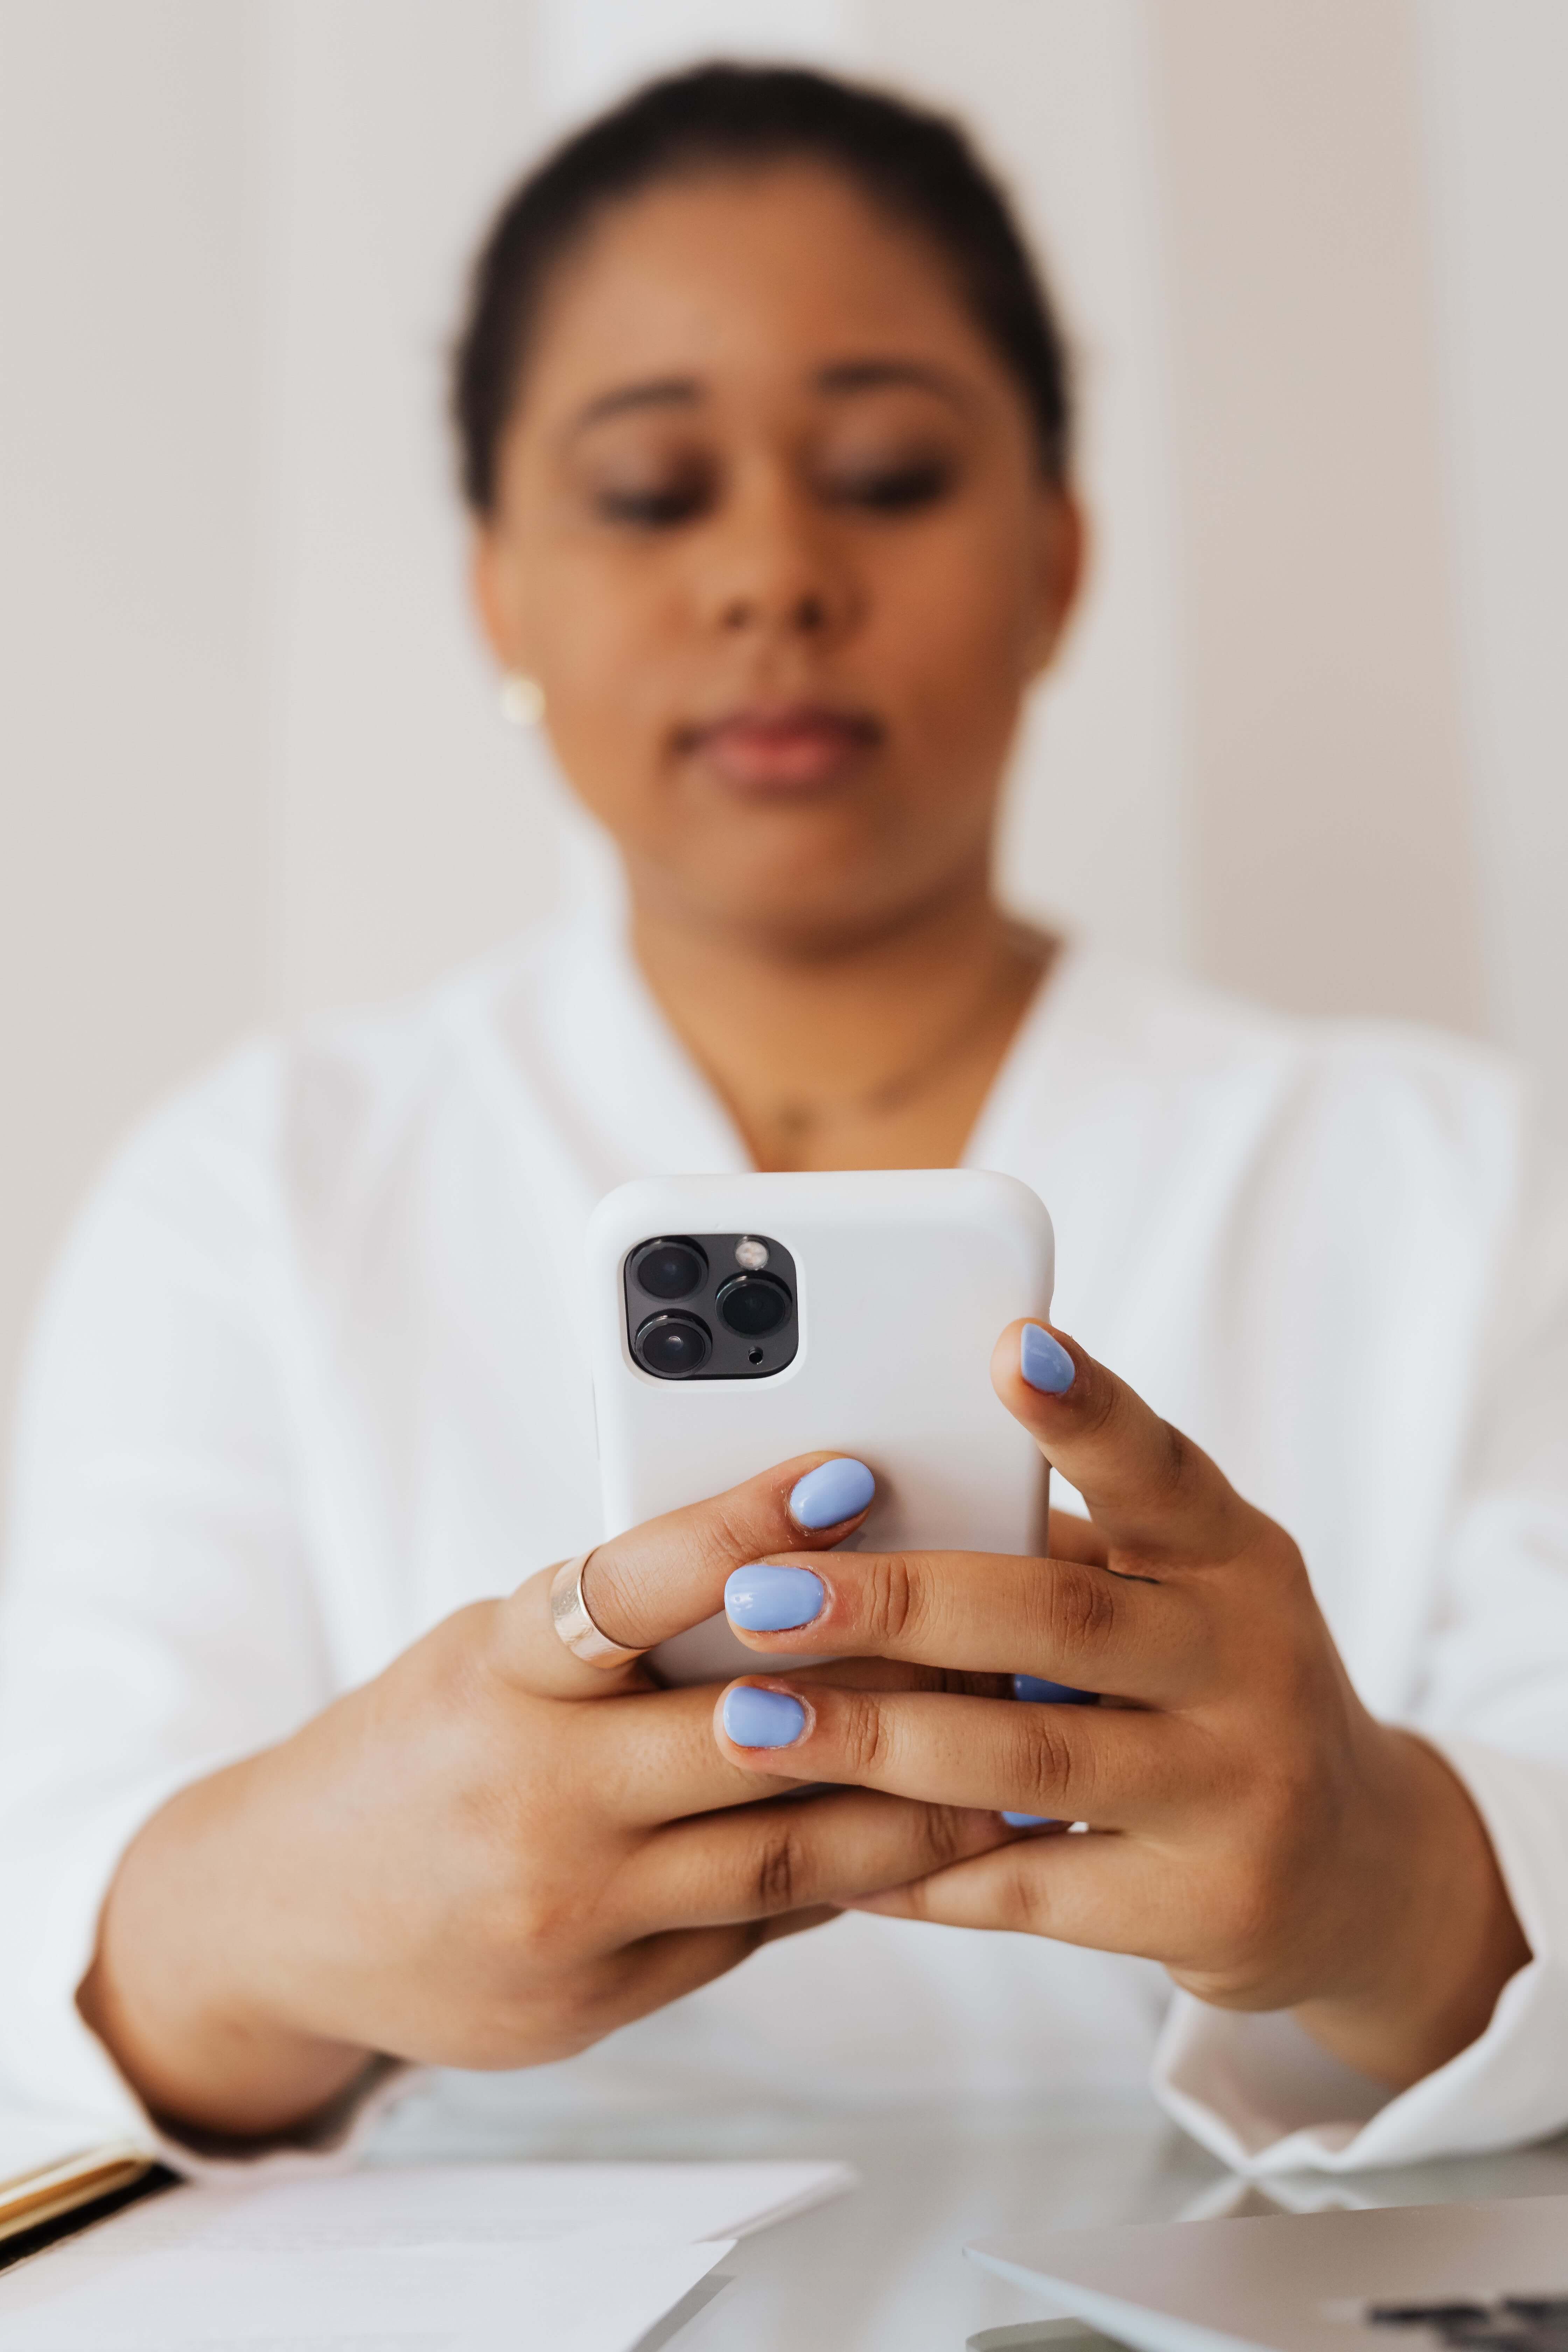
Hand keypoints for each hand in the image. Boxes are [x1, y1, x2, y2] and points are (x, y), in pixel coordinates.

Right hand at [79, 1455, 1007, 2138]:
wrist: (282, 1913)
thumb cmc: (418, 1745)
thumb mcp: (493, 1656)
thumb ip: (617, 1633)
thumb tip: (793, 1586)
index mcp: (500, 1675)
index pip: (631, 1587)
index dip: (744, 1528)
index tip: (853, 1473)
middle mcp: (536, 1794)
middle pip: (753, 1737)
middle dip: (895, 1692)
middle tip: (1011, 1644)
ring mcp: (570, 1912)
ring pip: (786, 1858)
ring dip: (915, 1813)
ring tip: (1018, 1767)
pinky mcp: (598, 1999)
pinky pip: (753, 1931)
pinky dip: (839, 1883)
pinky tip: (917, 1849)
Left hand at [713, 1324, 1529, 2088]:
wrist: (1355, 1871)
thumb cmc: (1213, 1688)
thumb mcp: (1177, 1597)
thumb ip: (1057, 1555)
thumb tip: (862, 1511)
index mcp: (1235, 1557)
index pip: (1159, 1469)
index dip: (1086, 1410)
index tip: (1010, 1346)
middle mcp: (1252, 1662)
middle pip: (1060, 1618)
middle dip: (896, 1602)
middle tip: (760, 1589)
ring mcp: (1237, 1791)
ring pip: (1033, 1758)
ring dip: (876, 1741)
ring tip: (747, 1722)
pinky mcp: (1202, 1907)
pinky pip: (1030, 1886)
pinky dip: (918, 1870)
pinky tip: (823, 1854)